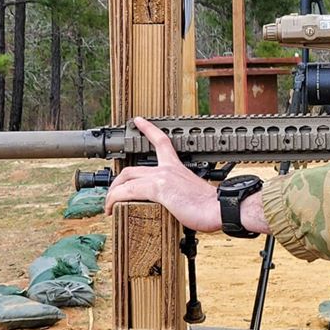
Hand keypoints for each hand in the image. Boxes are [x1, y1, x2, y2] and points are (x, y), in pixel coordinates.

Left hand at [104, 116, 223, 230]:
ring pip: (126, 178)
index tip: (139, 120)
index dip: (148, 129)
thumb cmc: (212, 206)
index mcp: (177, 168)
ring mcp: (161, 177)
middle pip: (132, 168)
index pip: (162, 142)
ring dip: (112, 192)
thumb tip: (179, 206)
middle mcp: (168, 169)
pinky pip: (126, 191)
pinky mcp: (157, 188)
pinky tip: (110, 208)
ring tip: (108, 204)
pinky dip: (114, 199)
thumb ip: (182, 195)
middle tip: (112, 191)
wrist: (220, 209)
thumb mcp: (194, 195)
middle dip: (117, 180)